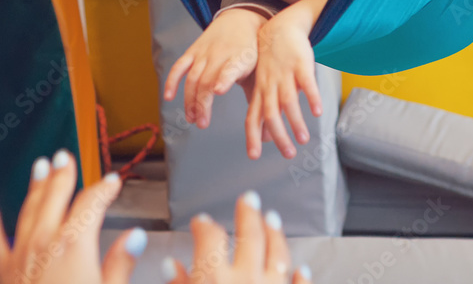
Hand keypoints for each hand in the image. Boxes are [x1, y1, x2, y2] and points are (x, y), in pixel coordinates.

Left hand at [0, 150, 145, 283]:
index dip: (105, 189)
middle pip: (57, 197)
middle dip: (64, 174)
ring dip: (36, 185)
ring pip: (28, 209)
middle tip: (67, 157)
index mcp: (75, 246)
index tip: (113, 182)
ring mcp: (19, 256)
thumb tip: (134, 238)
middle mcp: (45, 243)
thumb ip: (121, 265)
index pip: (93, 203)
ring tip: (40, 166)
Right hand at [162, 191, 312, 283]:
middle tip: (250, 197)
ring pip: (278, 255)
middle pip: (250, 236)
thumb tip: (171, 266)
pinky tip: (302, 269)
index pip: (210, 239)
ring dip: (275, 235)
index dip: (205, 226)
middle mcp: (246, 279)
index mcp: (214, 277)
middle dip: (249, 213)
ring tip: (273, 219)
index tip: (201, 221)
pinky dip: (301, 276)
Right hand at [165, 8, 266, 128]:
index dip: (224, 78)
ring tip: (192, 118)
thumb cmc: (255, 52)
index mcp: (243, 59)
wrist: (244, 18)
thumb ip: (261, 98)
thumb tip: (268, 132)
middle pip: (207, 81)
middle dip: (202, 104)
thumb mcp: (262, 70)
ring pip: (193, 78)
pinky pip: (180, 65)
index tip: (219, 90)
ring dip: (190, 100)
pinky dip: (172, 80)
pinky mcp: (194, 50)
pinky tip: (169, 97)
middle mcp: (222, 54)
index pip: (232, 68)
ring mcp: (205, 52)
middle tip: (202, 123)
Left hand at [244, 0, 327, 159]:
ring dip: (295, 122)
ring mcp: (285, 74)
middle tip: (289, 154)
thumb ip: (265, 110)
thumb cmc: (272, 61)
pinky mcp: (301, 64)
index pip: (252, 117)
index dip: (252, 136)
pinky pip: (306, 83)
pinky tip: (318, 112)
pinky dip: (311, 98)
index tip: (253, 156)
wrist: (281, 28)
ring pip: (287, 101)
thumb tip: (265, 138)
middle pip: (270, 113)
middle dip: (279, 136)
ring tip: (304, 140)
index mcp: (260, 91)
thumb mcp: (264, 85)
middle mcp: (270, 84)